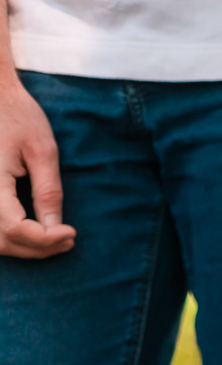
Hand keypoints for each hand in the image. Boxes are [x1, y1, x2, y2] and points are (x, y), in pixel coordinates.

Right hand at [0, 80, 74, 257]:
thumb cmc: (18, 116)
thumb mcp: (42, 151)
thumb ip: (48, 192)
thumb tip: (57, 229)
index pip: (15, 228)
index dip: (45, 239)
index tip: (72, 232)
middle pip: (4, 240)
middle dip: (39, 248)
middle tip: (68, 240)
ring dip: (24, 247)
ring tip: (56, 239)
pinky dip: (10, 238)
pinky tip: (34, 232)